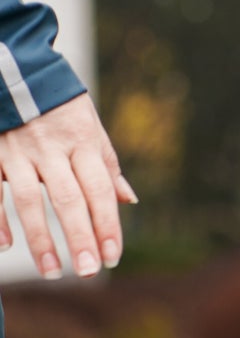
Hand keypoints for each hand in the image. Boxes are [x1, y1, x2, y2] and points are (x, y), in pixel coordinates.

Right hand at [0, 93, 136, 278]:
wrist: (14, 66)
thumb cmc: (59, 103)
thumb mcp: (90, 125)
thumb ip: (106, 163)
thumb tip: (130, 199)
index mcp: (83, 141)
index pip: (100, 190)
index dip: (108, 225)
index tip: (113, 257)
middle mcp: (52, 148)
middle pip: (69, 199)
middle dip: (80, 238)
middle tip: (88, 271)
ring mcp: (19, 150)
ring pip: (29, 200)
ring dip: (41, 239)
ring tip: (52, 271)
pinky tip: (6, 246)